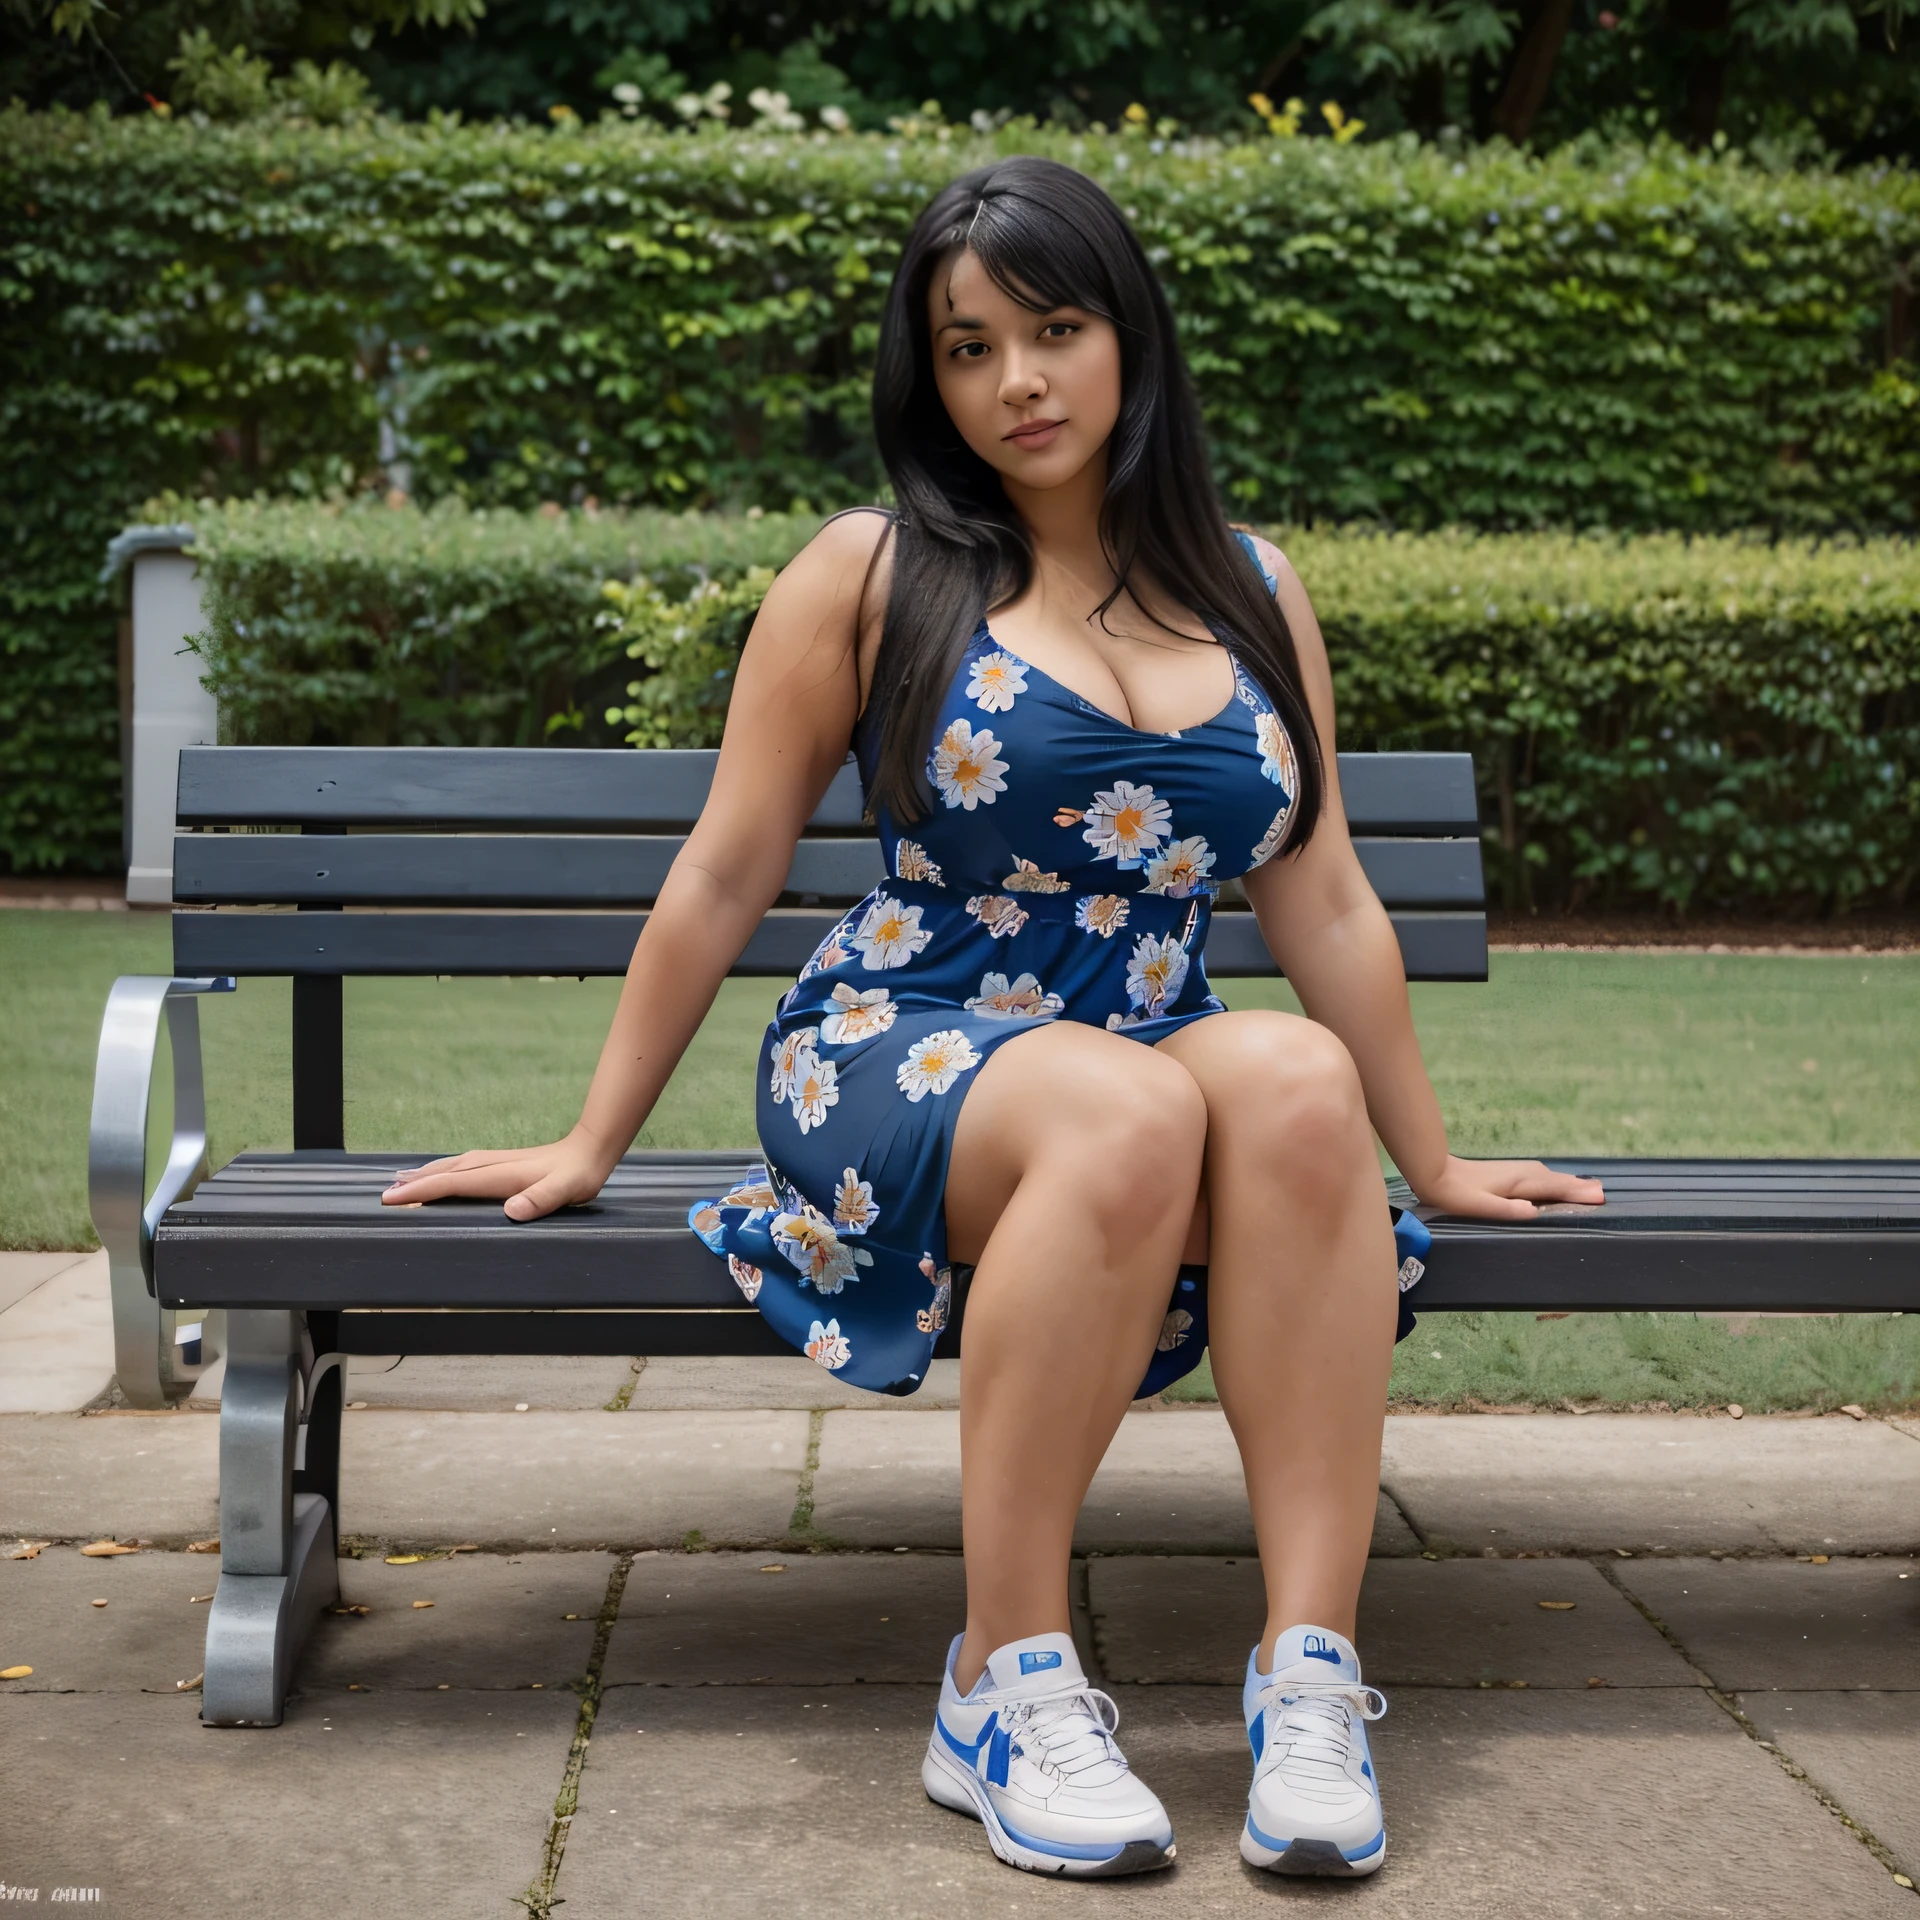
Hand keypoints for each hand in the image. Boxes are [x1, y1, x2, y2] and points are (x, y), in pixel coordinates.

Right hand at [379, 1128, 617, 1221]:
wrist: (590, 1150)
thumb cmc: (578, 1174)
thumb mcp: (565, 1190)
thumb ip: (540, 1200)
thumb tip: (512, 1212)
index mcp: (500, 1174)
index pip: (452, 1184)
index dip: (422, 1192)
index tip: (395, 1198)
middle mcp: (492, 1165)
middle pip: (445, 1174)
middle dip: (414, 1184)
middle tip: (385, 1196)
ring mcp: (496, 1162)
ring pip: (451, 1168)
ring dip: (425, 1175)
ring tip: (401, 1183)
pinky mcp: (501, 1163)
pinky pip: (462, 1168)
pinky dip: (443, 1172)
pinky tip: (440, 1175)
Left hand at [1413, 1154, 1604, 1221]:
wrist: (1437, 1173)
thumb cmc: (1457, 1194)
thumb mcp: (1479, 1206)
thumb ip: (1506, 1209)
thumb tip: (1533, 1211)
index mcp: (1520, 1182)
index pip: (1556, 1188)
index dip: (1578, 1193)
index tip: (1600, 1197)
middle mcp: (1524, 1172)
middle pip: (1559, 1181)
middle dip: (1581, 1188)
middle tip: (1604, 1195)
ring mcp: (1519, 1171)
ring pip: (1552, 1178)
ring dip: (1570, 1184)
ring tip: (1592, 1191)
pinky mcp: (1513, 1173)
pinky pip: (1543, 1178)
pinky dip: (1557, 1182)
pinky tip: (1560, 1186)